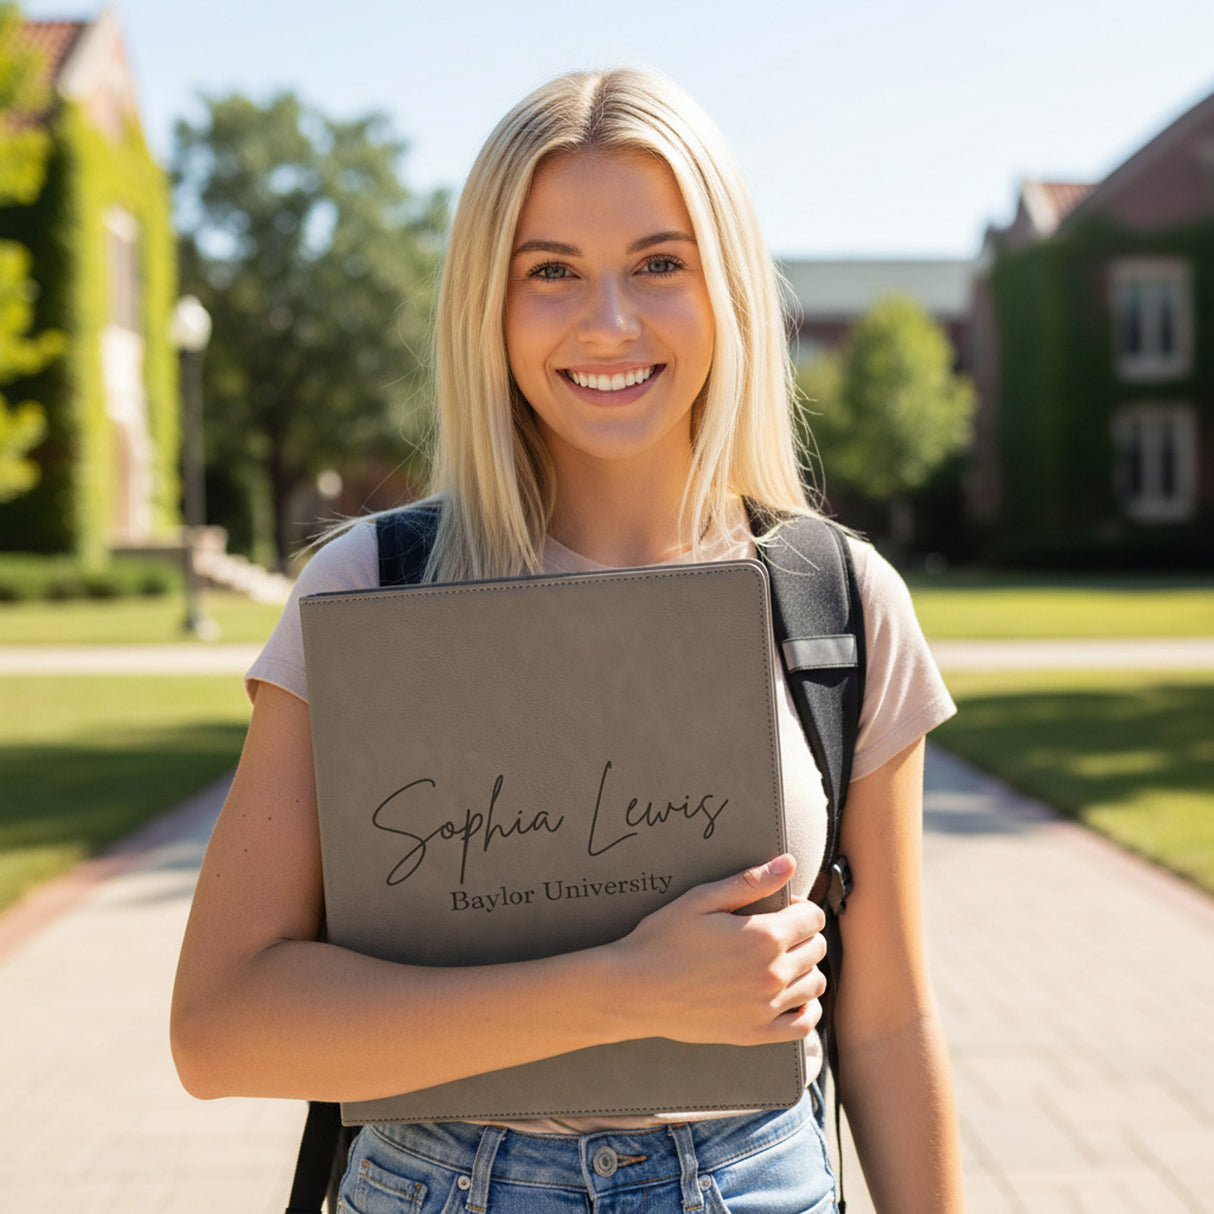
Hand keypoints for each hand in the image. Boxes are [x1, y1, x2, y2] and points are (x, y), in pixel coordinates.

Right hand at [612, 855, 826, 1046]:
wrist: (634, 990)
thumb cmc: (662, 939)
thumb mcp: (701, 900)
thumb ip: (750, 882)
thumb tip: (789, 864)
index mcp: (763, 936)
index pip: (813, 918)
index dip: (799, 908)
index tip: (779, 909)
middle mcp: (772, 973)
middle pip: (817, 949)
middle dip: (803, 935)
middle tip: (774, 933)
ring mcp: (766, 1007)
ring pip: (815, 984)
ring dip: (805, 969)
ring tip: (778, 962)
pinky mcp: (755, 1033)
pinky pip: (804, 1025)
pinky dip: (806, 1009)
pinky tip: (789, 997)